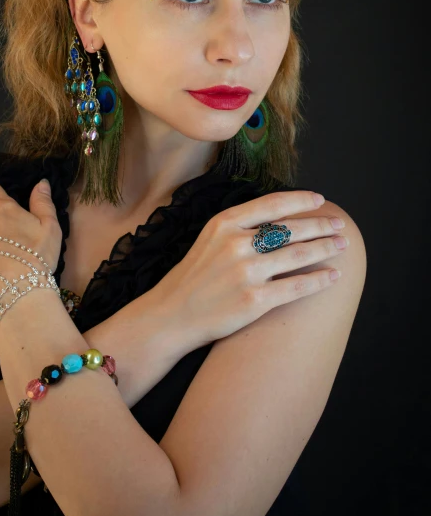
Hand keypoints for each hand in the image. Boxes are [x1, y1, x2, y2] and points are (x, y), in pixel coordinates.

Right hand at [152, 190, 346, 348]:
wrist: (172, 315)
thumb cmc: (195, 276)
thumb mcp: (210, 238)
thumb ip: (240, 226)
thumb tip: (281, 217)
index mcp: (225, 223)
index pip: (272, 204)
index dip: (301, 200)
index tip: (320, 200)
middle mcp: (237, 244)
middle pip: (291, 228)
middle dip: (321, 225)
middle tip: (339, 224)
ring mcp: (246, 272)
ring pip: (298, 254)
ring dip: (326, 248)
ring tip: (342, 246)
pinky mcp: (254, 301)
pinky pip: (296, 286)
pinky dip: (319, 280)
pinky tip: (333, 276)